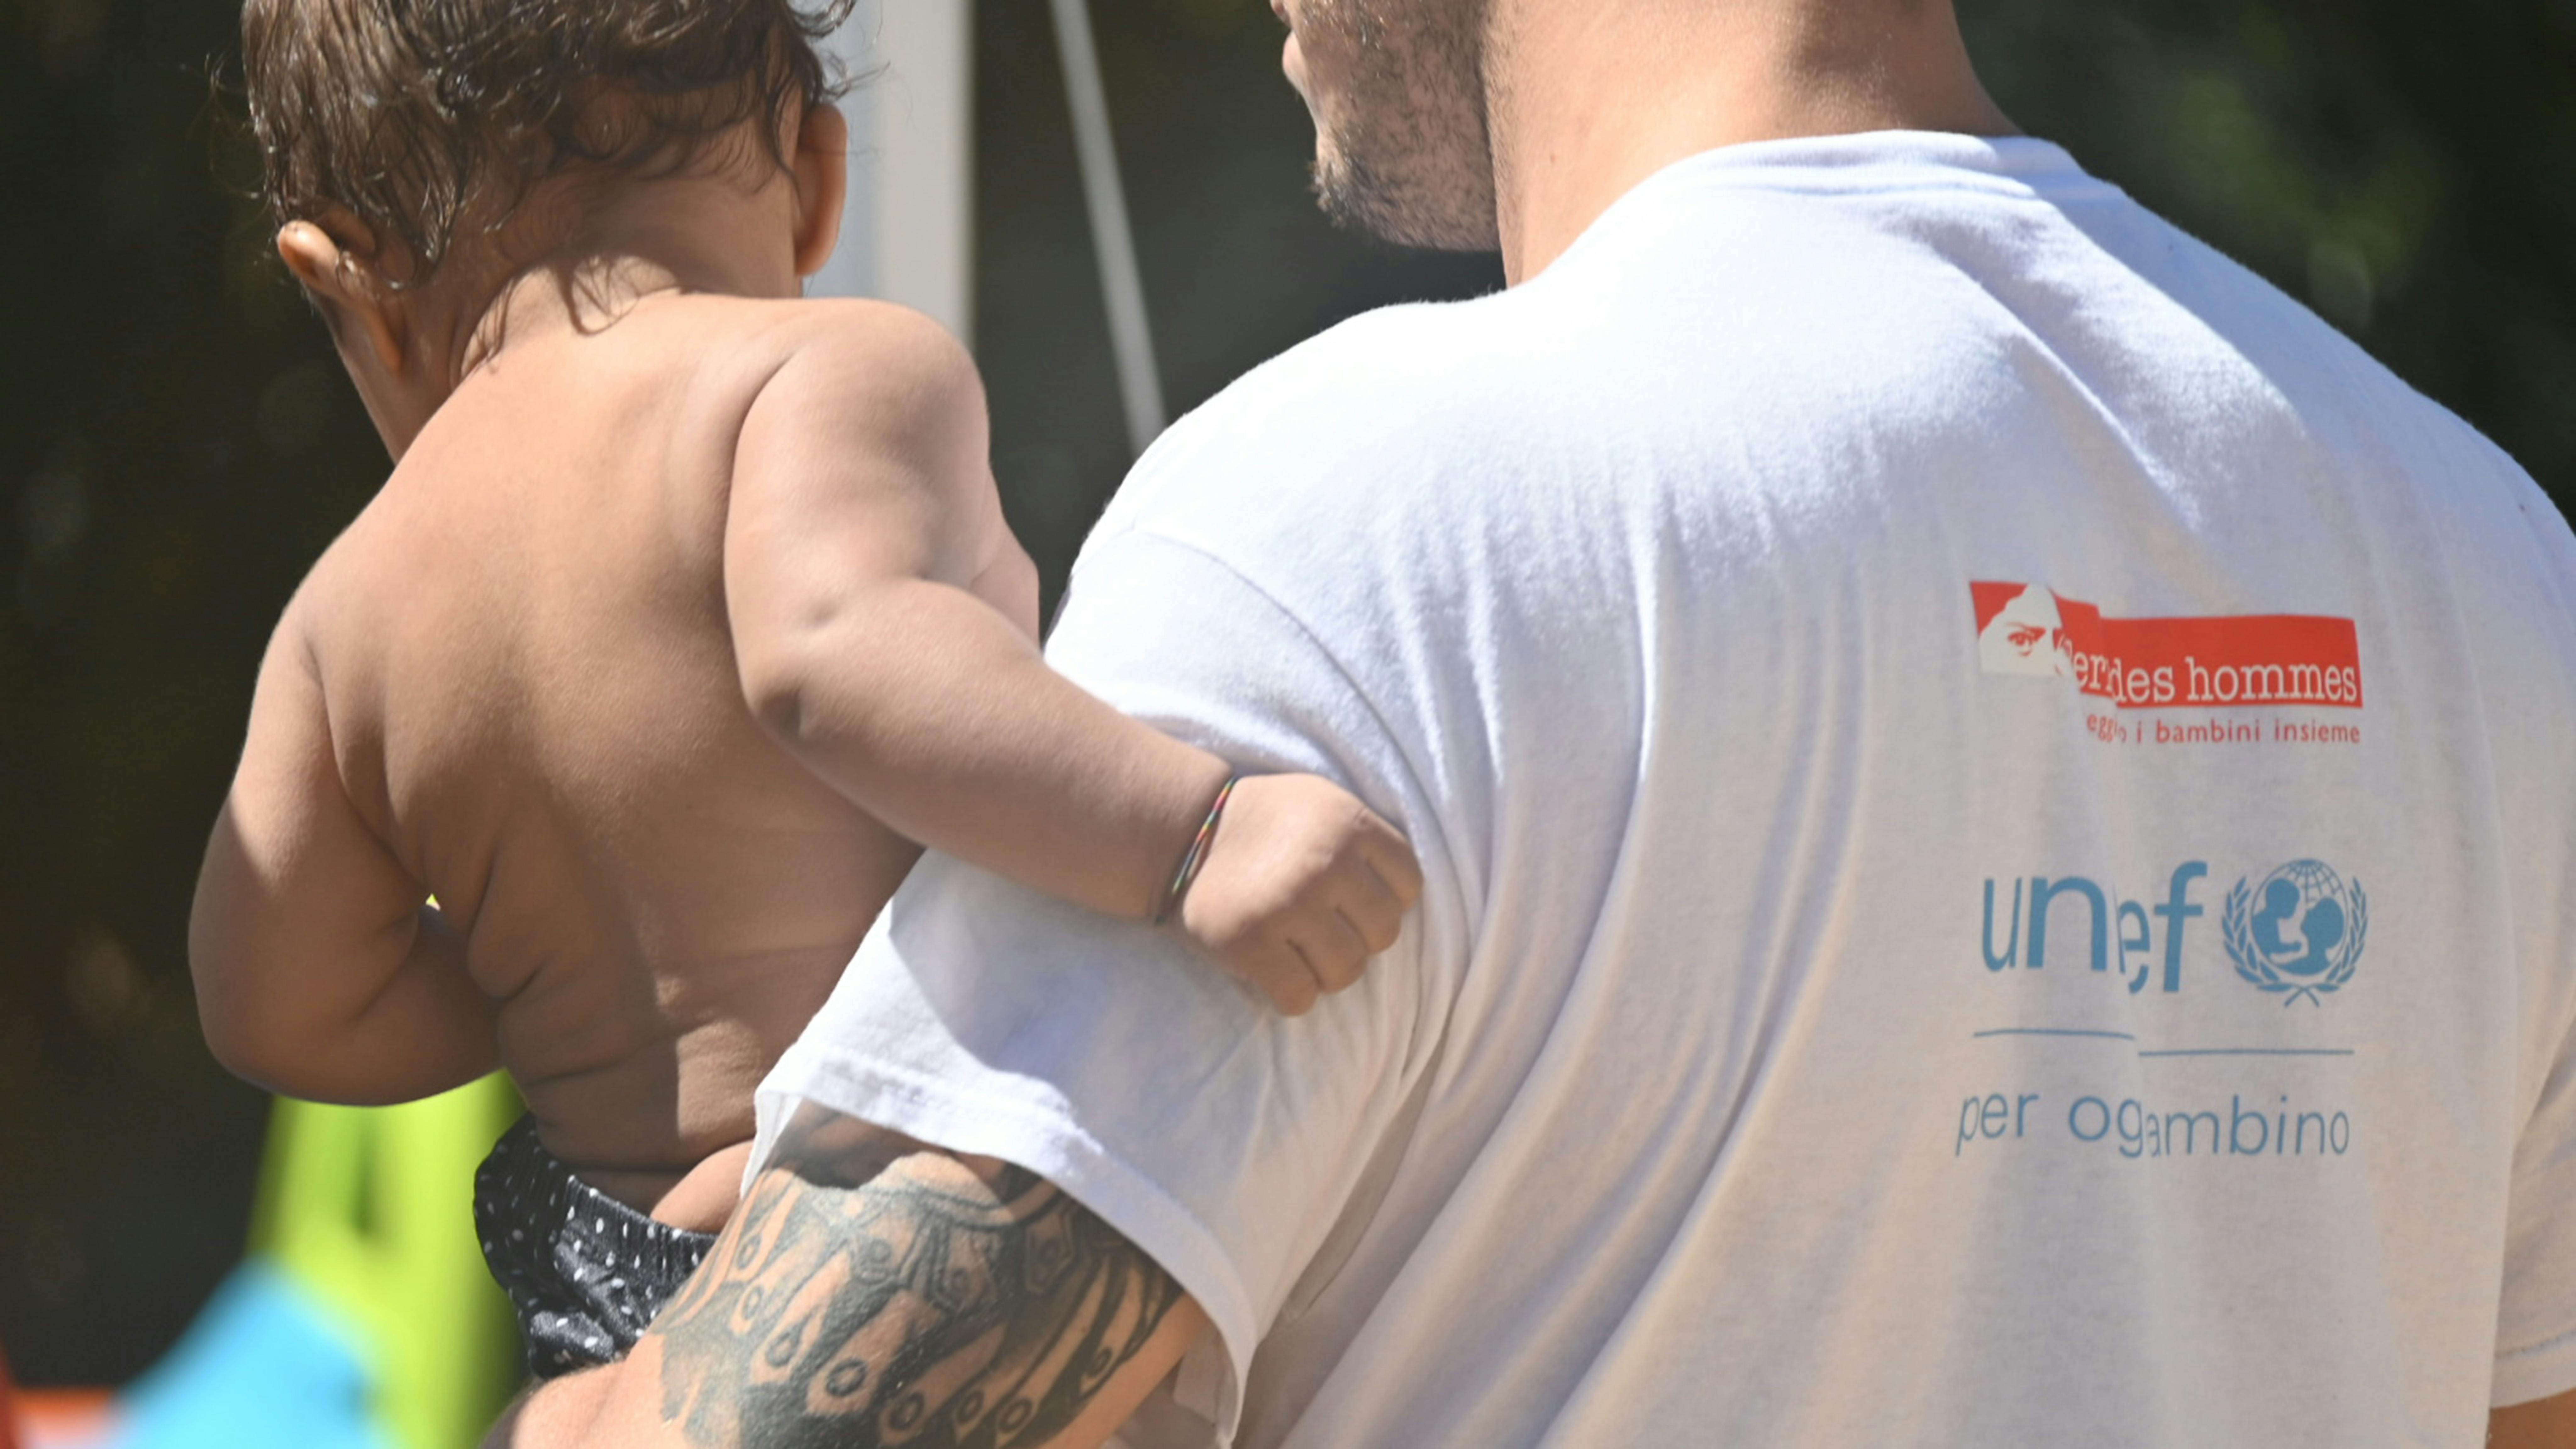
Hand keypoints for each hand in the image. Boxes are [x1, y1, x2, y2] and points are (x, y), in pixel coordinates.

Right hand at [1177, 774, 1424, 1013]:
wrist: (1185, 830)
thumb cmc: (1266, 821)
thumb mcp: (1324, 803)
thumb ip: (1367, 839)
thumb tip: (1406, 898)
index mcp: (1350, 823)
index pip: (1409, 885)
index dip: (1386, 900)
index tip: (1355, 900)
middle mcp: (1325, 863)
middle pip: (1384, 934)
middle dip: (1358, 939)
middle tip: (1325, 929)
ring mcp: (1288, 905)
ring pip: (1347, 971)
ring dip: (1328, 971)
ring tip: (1301, 951)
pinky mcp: (1250, 943)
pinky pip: (1301, 997)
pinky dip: (1294, 995)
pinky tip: (1277, 972)